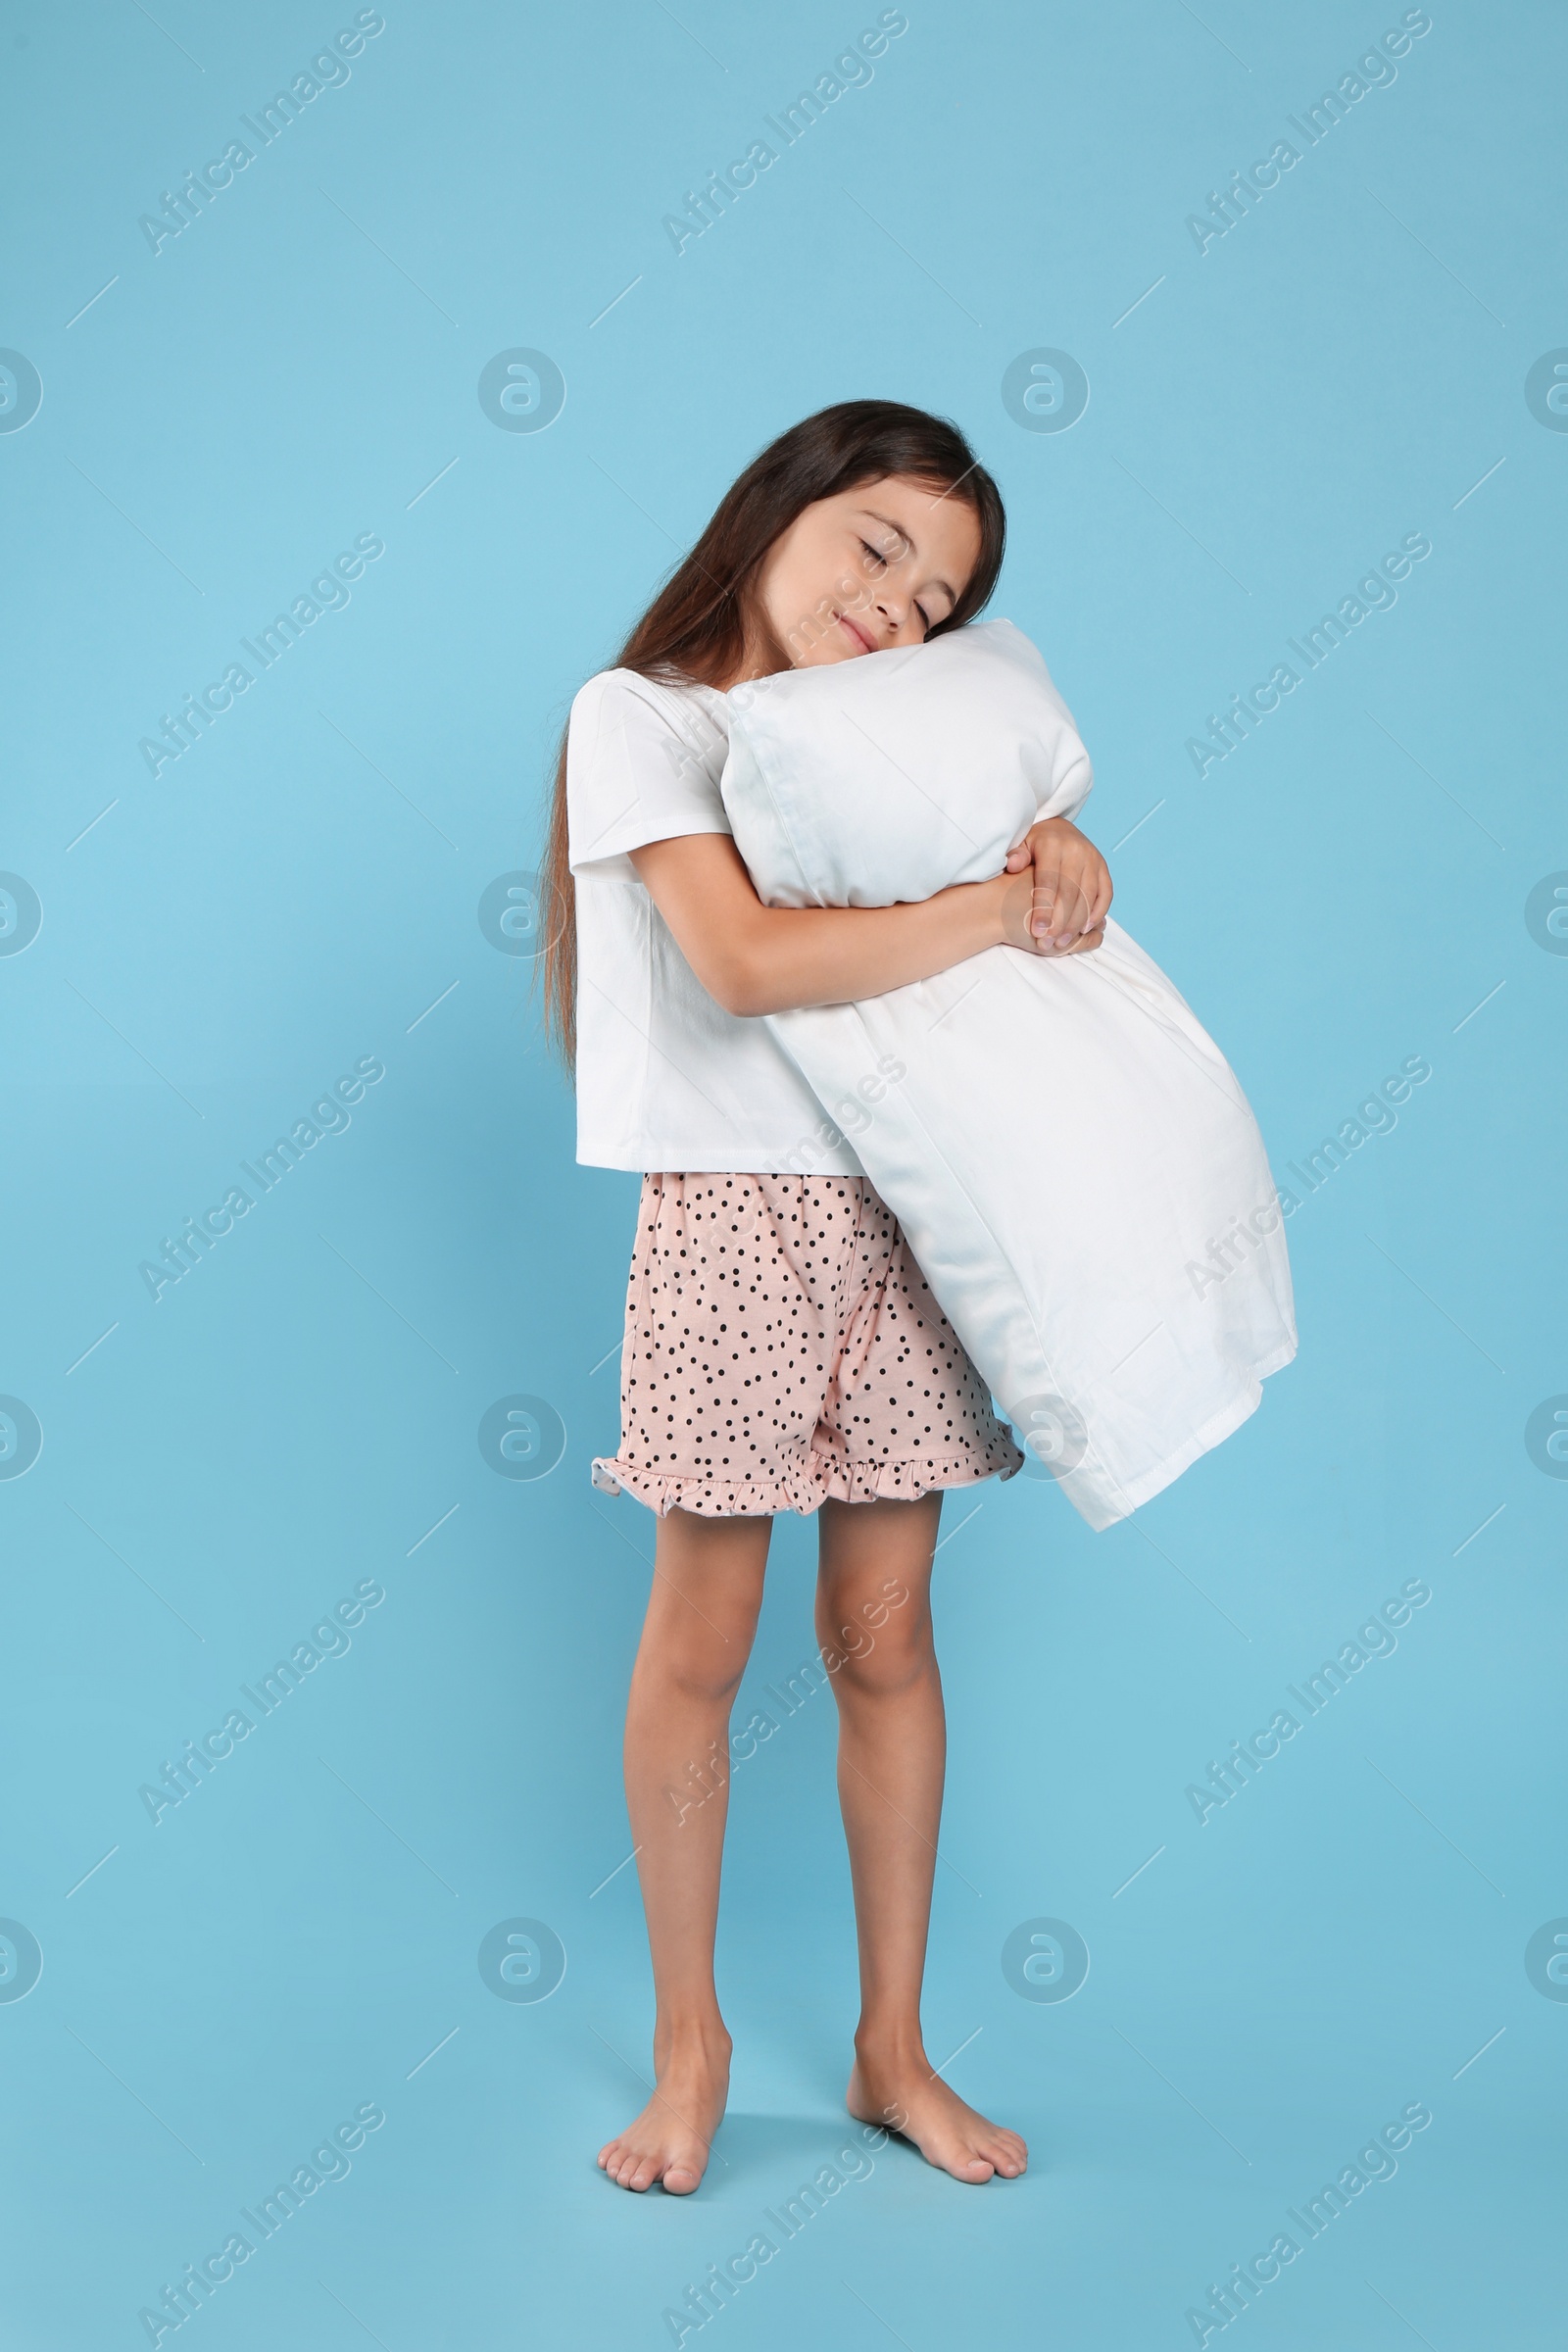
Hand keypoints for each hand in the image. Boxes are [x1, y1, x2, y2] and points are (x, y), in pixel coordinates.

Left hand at [1003, 816, 1111, 951]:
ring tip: (1063, 942)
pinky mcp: (1103, 866)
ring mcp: (1093, 858)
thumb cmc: (1032, 843)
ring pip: (1088, 895)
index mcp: (1052, 845)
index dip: (1044, 909)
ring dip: (1077, 922)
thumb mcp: (1019, 844)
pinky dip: (1098, 912)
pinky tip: (1085, 929)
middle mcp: (1076, 850)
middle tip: (1048, 943)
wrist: (1056, 827)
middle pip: (1070, 892)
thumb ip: (1016, 856)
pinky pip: (1105, 892)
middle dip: (1059, 922)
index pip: (1049, 882)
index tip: (1038, 932)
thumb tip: (1013, 865)